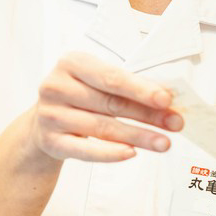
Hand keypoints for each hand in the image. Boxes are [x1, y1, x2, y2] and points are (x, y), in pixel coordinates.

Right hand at [30, 52, 182, 162]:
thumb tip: (165, 100)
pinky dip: (110, 153)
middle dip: (148, 115)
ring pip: (103, 128)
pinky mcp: (51, 142)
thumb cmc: (77, 95)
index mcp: (71, 63)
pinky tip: (131, 153)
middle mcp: (57, 87)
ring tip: (163, 142)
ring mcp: (51, 115)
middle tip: (174, 123)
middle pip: (111, 103)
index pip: (112, 77)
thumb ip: (125, 85)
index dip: (141, 89)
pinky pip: (86, 150)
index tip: (165, 99)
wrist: (42, 120)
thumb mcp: (94, 80)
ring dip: (137, 136)